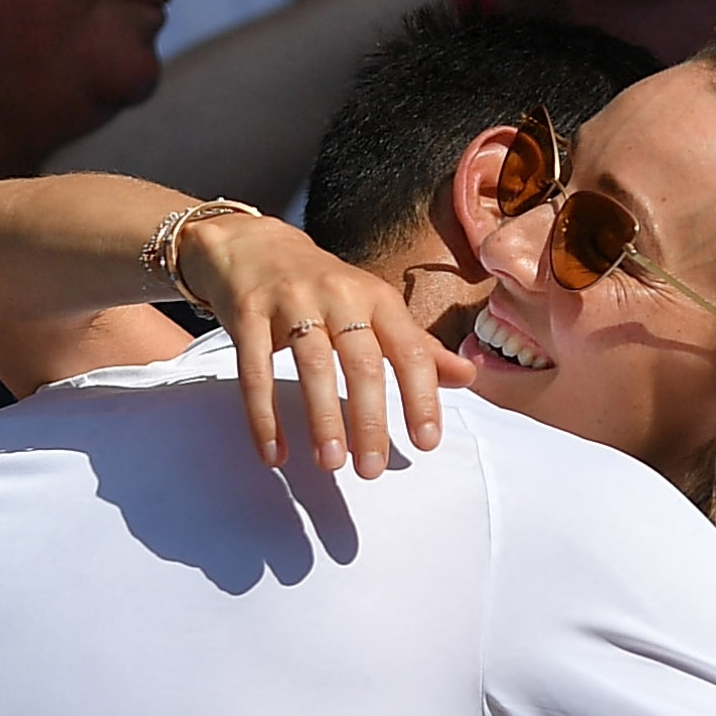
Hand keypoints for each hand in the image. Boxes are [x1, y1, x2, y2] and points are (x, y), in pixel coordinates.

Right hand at [175, 209, 470, 475]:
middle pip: (361, 361)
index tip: (425, 443)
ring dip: (323, 418)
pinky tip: (275, 453)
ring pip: (312, 365)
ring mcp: (291, 301)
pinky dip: (264, 416)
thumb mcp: (375, 309)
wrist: (252, 246)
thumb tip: (467, 377)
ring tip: (330, 463)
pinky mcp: (248, 313)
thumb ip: (417, 346)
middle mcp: (339, 294)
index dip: (420, 397)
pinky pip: (256, 370)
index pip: (409, 350)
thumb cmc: (324, 288)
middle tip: (372, 469)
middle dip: (369, 420)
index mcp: (377, 298)